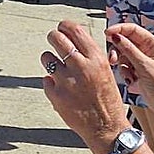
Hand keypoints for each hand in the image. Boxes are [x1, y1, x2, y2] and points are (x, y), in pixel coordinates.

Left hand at [41, 20, 130, 153]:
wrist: (106, 128)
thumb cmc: (107, 99)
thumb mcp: (105, 71)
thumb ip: (89, 55)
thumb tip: (71, 37)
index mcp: (96, 59)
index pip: (74, 30)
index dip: (64, 25)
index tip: (61, 27)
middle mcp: (81, 67)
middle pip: (56, 38)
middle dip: (53, 37)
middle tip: (54, 40)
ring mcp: (66, 81)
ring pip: (46, 57)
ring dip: (49, 60)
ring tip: (57, 68)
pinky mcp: (56, 95)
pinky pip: (45, 80)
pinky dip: (50, 82)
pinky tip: (61, 88)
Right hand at [104, 23, 153, 123]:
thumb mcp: (144, 65)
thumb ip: (129, 50)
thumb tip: (116, 36)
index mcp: (152, 43)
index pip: (132, 29)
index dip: (119, 29)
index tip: (107, 33)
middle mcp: (146, 49)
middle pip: (125, 40)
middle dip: (118, 49)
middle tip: (113, 58)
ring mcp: (140, 59)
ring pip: (122, 53)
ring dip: (121, 63)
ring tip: (126, 73)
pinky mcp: (136, 69)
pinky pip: (123, 65)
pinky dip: (124, 72)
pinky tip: (131, 79)